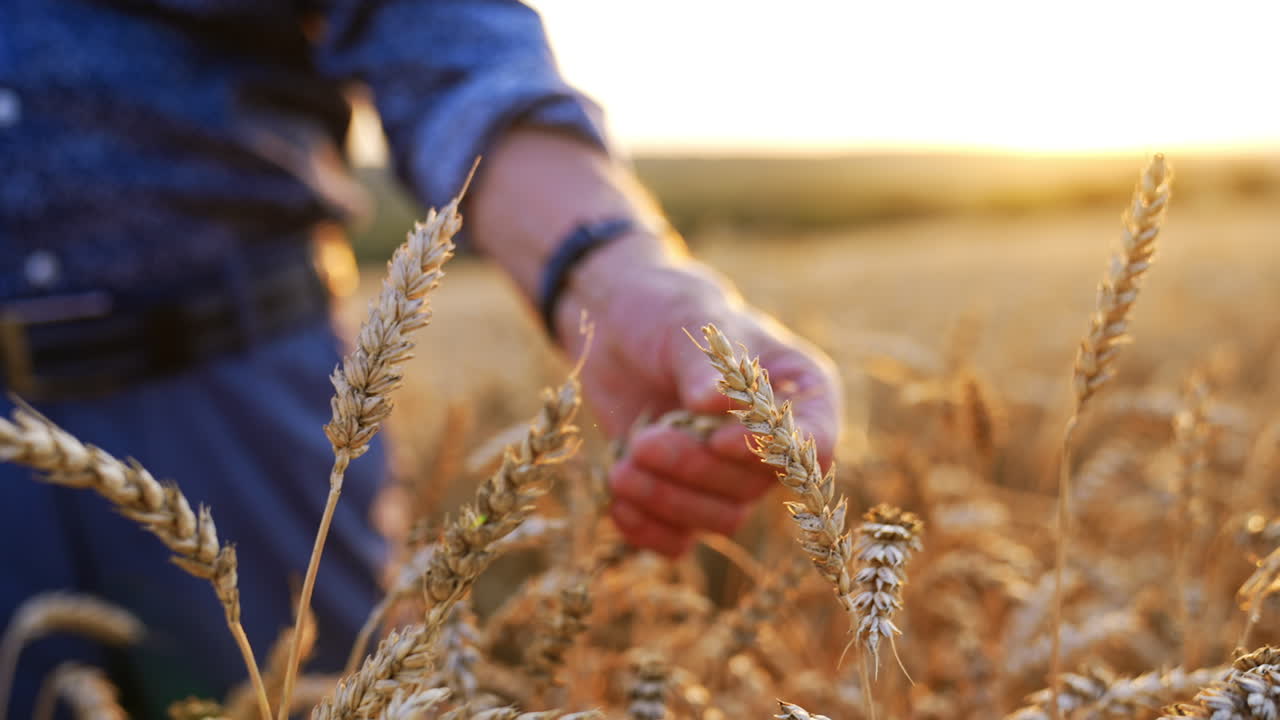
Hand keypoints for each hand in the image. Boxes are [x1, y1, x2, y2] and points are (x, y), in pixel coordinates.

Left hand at [557, 235, 842, 555]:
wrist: (616, 326)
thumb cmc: (666, 311)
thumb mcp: (686, 322)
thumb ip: (705, 366)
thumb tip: (713, 404)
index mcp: (798, 392)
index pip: (816, 443)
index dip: (769, 452)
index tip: (716, 439)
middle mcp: (770, 441)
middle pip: (754, 486)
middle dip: (696, 470)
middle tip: (646, 442)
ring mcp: (728, 473)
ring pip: (720, 518)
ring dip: (668, 501)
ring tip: (620, 470)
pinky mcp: (684, 494)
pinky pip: (680, 538)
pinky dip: (649, 530)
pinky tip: (617, 504)